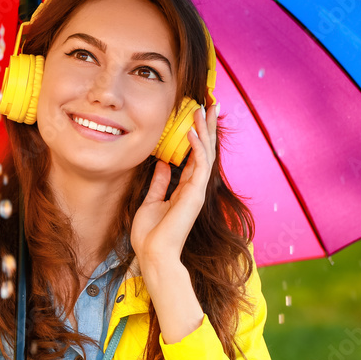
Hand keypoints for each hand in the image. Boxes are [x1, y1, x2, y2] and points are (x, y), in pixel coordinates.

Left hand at [131, 102, 218, 270]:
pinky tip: (192, 131)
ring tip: (204, 109)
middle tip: (210, 105)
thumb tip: (163, 164)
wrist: (153, 254)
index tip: (197, 117)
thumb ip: (159, 183)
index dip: (197, 136)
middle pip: (205, 151)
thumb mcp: (151, 202)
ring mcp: (196, 191)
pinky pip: (200, 165)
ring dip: (205, 130)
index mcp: (184, 189)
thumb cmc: (150, 234)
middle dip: (207, 127)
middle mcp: (194, 188)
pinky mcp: (195, 194)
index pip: (194, 157)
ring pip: (206, 154)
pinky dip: (197, 147)